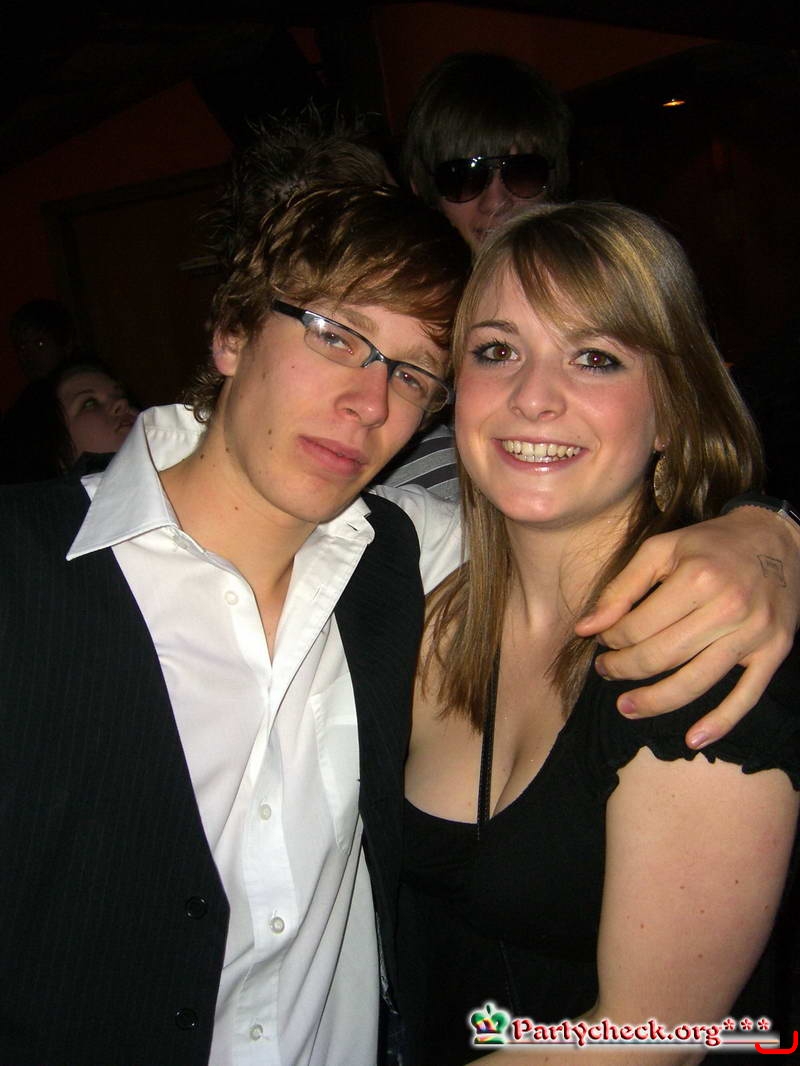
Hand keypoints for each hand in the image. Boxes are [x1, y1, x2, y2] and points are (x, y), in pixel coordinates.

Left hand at [575, 507, 799, 746]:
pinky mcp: (774, 652)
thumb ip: (621, 588)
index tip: (603, 641)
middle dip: (624, 669)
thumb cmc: (711, 544)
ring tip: (627, 707)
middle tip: (606, 671)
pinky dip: (720, 723)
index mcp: (697, 578)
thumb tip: (585, 628)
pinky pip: (746, 696)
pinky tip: (692, 739)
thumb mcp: (662, 550)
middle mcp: (728, 608)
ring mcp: (753, 634)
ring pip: (695, 682)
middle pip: (661, 657)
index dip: (611, 639)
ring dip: (655, 701)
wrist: (777, 540)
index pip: (638, 627)